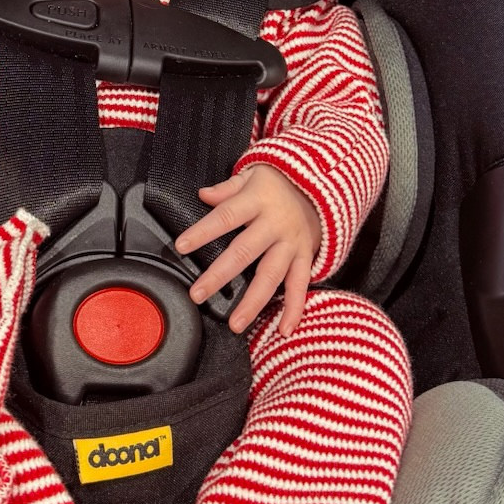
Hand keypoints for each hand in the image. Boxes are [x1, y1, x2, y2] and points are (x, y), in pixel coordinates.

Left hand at [175, 165, 322, 335]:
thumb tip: (203, 195)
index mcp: (257, 201)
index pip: (225, 217)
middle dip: (219, 275)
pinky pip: (300, 286)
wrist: (322, 185)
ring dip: (253, 303)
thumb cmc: (280, 182)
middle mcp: (274, 225)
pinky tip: (283, 329)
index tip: (182, 246)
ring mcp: (291, 244)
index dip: (203, 232)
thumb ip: (228, 188)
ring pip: (271, 276)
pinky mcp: (304, 257)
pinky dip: (294, 309)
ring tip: (235, 324)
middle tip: (197, 294)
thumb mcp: (254, 173)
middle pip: (244, 252)